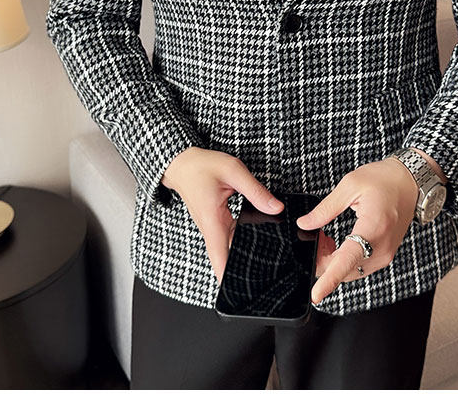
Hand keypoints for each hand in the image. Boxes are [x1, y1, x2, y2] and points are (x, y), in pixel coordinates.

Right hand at [161, 146, 283, 282]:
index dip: (229, 279)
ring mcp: (213, 228)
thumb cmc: (202, 166)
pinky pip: (231, 237)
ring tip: (268, 262)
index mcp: (213, 222)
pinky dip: (243, 240)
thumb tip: (276, 208)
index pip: (220, 259)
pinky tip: (258, 238)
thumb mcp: (233, 171)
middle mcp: (211, 230)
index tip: (242, 294)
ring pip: (230, 249)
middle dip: (244, 271)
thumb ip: (256, 191)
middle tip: (267, 279)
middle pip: (227, 259)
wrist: (182, 164)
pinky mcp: (217, 223)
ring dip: (244, 256)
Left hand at [295, 157, 418, 303]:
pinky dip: (343, 260)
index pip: (348, 260)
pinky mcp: (385, 255)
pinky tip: (335, 243)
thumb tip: (305, 224)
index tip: (316, 295)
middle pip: (345, 269)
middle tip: (314, 237)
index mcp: (373, 228)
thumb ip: (326, 208)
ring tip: (324, 237)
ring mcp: (385, 254)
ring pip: (351, 271)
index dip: (330, 279)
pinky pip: (359, 266)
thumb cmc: (384, 179)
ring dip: (332, 261)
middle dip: (322, 260)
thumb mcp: (350, 185)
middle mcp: (382, 248)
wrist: (410, 182)